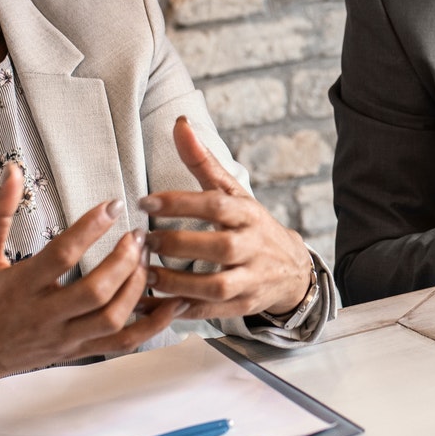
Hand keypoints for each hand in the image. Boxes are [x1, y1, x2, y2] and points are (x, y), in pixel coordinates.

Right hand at [0, 166, 184, 426]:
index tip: (112, 205)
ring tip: (144, 258)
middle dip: (123, 260)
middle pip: (95, 291)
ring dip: (136, 287)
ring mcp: (64, 337)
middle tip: (138, 234)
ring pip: (111, 318)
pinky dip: (153, 326)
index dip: (89, 228)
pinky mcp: (78, 351)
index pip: (61, 256)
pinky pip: (122, 344)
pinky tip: (173, 304)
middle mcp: (44, 315)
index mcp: (20, 287)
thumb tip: (12, 170)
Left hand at [142, 117, 314, 321]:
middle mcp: (253, 246)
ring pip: (216, 286)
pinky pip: (210, 312)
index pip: (216, 204)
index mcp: (247, 214)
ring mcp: (250, 279)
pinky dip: (180, 311)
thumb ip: (202, 161)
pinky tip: (152, 305)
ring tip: (145, 275)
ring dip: (178, 283)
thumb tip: (180, 123)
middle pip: (220, 246)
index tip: (145, 201)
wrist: (291, 271)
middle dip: (179, 245)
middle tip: (143, 241)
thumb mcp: (232, 193)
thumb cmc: (251, 226)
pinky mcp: (242, 306)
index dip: (181, 203)